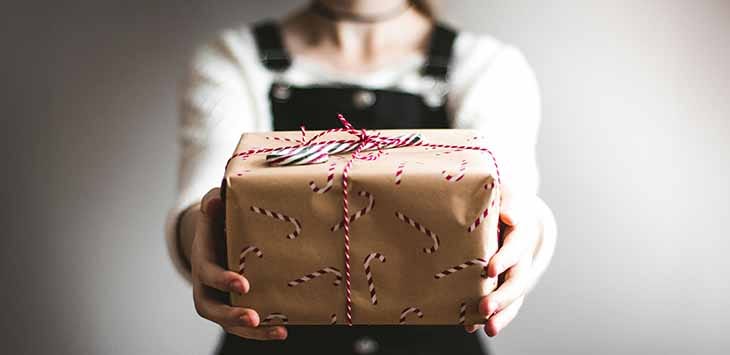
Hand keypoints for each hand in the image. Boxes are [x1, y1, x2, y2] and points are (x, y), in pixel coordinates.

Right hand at [191, 188, 287, 339]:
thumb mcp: (214, 207)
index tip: (243, 284)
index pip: (207, 274)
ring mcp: (220, 299)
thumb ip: (213, 203)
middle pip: (211, 308)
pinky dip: (262, 331)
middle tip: (253, 317)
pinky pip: (244, 325)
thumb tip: (215, 201)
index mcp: (203, 260)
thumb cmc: (219, 219)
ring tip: (278, 331)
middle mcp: (206, 285)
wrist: (217, 235)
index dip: (223, 280)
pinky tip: (283, 331)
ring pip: (228, 323)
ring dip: (251, 331)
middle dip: (231, 315)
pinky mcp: (234, 306)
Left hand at [465, 187, 540, 336]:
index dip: (505, 258)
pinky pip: (502, 304)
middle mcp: (520, 257)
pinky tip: (472, 327)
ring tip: (488, 329)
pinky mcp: (503, 283)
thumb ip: (508, 202)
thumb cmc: (498, 201)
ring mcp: (514, 273)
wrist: (504, 212)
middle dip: (502, 296)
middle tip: (485, 307)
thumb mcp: (504, 194)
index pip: (515, 247)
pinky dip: (490, 317)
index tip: (490, 269)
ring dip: (502, 314)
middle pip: (517, 279)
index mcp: (520, 233)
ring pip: (513, 297)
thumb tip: (509, 216)